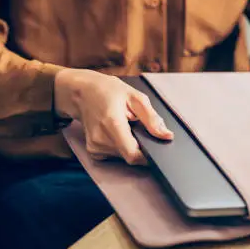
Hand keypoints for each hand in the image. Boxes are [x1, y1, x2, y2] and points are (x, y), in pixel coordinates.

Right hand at [54, 69, 173, 164]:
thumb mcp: (136, 97)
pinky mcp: (94, 151)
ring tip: (126, 127)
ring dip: (130, 145)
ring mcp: (95, 147)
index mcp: (112, 123)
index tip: (156, 149)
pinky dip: (121, 147)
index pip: (132, 154)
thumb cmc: (108, 91)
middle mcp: (101, 139)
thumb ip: (152, 119)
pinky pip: (116, 156)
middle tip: (138, 127)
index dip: (148, 156)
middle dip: (140, 145)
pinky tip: (117, 133)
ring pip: (124, 156)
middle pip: (130, 156)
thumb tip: (167, 136)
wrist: (82, 92)